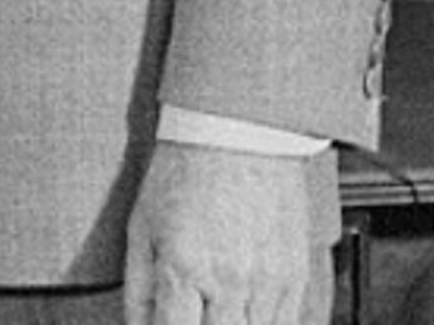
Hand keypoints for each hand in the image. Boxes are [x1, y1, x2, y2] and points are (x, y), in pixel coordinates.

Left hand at [122, 138, 325, 324]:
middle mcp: (229, 280)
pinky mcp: (295, 272)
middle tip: (194, 314)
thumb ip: (138, 291)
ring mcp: (268, 280)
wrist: (240, 128)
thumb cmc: (188, 169)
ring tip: (218, 312)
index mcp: (184, 269)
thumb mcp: (141, 228)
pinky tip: (246, 315)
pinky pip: (286, 323)